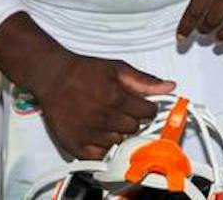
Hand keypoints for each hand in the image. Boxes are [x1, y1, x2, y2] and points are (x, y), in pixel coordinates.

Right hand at [30, 49, 174, 159]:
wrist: (53, 77)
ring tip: (107, 118)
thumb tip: (170, 86)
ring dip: (118, 132)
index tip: (141, 106)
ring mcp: (90, 134)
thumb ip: (145, 81)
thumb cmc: (84, 71)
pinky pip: (101, 154)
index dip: (147, 108)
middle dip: (132, 119)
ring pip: (119, 141)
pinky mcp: (76, 146)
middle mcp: (104, 118)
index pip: (148, 112)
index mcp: (116, 98)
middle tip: (121, 110)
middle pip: (134, 128)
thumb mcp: (117, 68)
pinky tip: (99, 133)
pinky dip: (103, 146)